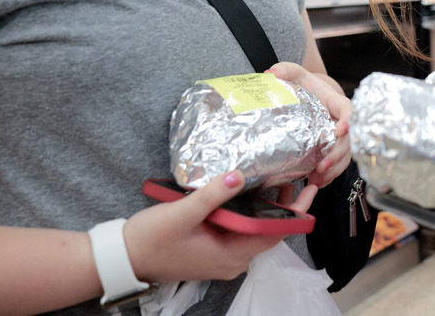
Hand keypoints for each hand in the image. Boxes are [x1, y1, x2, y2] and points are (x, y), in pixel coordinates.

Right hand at [123, 172, 317, 282]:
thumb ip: (212, 195)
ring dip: (266, 205)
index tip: (310, 189)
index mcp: (232, 255)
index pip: (275, 232)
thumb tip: (239, 175)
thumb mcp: (182, 213)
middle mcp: (233, 259)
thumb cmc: (151, 240)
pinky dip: (248, 210)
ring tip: (277, 177)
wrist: (124, 258)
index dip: (295, 211)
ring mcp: (224, 255)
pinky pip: (240, 229)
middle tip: (295, 174)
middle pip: (269, 230)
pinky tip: (247, 190)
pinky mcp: (215, 248)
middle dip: (284, 204)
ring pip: (255, 228)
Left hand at [265, 62, 351, 187]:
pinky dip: (329, 176)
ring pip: (344, 157)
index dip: (349, 121)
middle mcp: (343, 123)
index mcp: (337, 103)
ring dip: (333, 170)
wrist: (311, 97)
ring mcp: (340, 139)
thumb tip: (271, 73)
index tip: (341, 130)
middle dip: (337, 155)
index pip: (349, 111)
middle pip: (348, 141)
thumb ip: (286, 70)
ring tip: (317, 180)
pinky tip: (317, 183)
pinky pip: (337, 166)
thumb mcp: (296, 74)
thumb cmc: (306, 86)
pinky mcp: (333, 151)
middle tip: (321, 166)